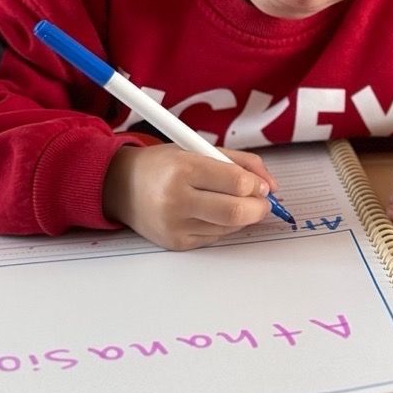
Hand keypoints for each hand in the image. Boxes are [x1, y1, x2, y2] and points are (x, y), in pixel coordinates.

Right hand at [103, 144, 277, 250]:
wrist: (121, 186)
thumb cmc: (162, 165)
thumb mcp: (197, 149)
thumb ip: (237, 162)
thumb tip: (270, 184)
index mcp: (183, 168)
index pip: (235, 181)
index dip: (257, 184)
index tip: (263, 184)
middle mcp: (176, 199)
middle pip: (235, 212)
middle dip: (259, 208)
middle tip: (264, 202)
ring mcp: (175, 225)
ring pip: (229, 228)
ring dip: (242, 217)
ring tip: (234, 201)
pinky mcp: (176, 243)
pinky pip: (215, 238)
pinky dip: (224, 226)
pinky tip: (215, 212)